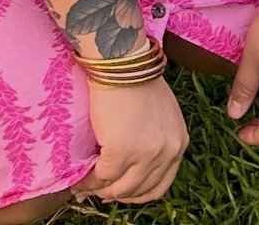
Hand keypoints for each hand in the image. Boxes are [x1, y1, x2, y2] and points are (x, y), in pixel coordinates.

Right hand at [74, 75, 188, 203]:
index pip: (160, 185)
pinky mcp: (123, 152)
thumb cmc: (139, 84)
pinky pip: (101, 178)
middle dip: (115, 194)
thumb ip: (155, 141)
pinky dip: (88, 182)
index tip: (118, 191)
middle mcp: (169, 151)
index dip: (136, 193)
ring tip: (85, 186)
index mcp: (179, 143)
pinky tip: (79, 179)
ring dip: (100, 191)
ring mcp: (147, 153)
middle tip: (96, 190)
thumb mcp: (161, 116)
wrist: (124, 65)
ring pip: (119, 189)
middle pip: (139, 191)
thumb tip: (131, 170)